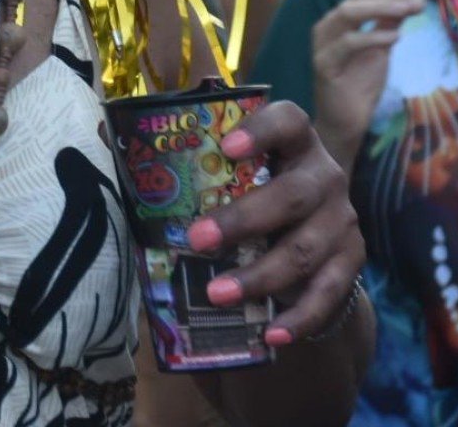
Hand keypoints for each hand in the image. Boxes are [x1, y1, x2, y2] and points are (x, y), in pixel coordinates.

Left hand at [183, 102, 363, 346]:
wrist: (311, 232)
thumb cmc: (251, 190)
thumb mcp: (226, 170)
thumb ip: (178, 154)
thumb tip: (106, 132)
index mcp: (293, 142)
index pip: (288, 121)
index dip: (262, 130)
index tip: (228, 147)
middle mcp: (325, 176)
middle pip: (293, 195)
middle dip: (244, 220)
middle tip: (197, 240)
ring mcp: (342, 220)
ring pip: (305, 249)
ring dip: (261, 277)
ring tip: (216, 296)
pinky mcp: (351, 262)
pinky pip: (328, 294)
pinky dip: (299, 316)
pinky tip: (271, 335)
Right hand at [311, 0, 422, 169]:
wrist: (346, 120)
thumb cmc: (361, 83)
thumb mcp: (381, 47)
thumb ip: (390, 20)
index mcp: (337, 21)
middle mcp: (326, 28)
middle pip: (354, 1)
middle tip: (417, 2)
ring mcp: (322, 44)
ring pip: (347, 14)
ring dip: (380, 10)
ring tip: (408, 12)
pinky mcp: (324, 64)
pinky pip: (348, 43)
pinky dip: (373, 37)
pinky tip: (395, 38)